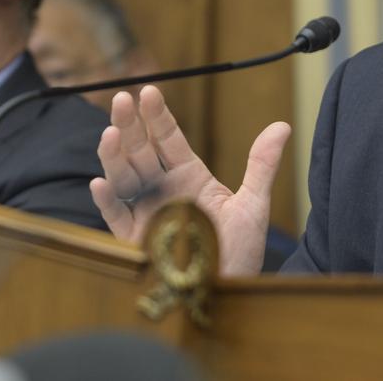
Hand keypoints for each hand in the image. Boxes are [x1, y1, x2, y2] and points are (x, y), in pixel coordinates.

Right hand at [89, 85, 291, 275]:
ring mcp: (146, 212)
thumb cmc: (239, 251)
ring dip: (114, 156)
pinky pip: (116, 218)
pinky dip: (106, 202)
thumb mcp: (253, 205)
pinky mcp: (135, 240)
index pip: (169, 138)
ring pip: (124, 177)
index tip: (148, 91)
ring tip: (111, 133)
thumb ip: (261, 165)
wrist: (227, 292)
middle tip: (122, 99)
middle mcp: (163, 188)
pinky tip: (99, 183)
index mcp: (188, 176)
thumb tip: (282, 125)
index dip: (157, 116)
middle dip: (130, 125)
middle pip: (141, 150)